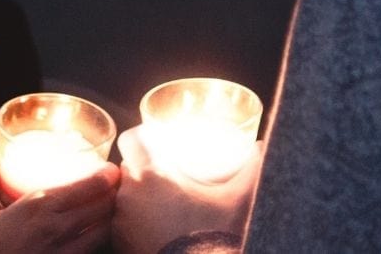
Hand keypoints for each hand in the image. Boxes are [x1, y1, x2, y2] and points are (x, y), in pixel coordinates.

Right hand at [0, 162, 118, 253]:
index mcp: (38, 206)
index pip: (88, 186)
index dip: (107, 176)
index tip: (111, 170)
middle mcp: (57, 228)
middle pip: (104, 206)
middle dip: (116, 193)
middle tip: (118, 186)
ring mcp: (65, 252)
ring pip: (105, 231)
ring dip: (111, 218)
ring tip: (112, 209)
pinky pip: (93, 252)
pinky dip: (100, 241)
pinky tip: (98, 236)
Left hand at [110, 126, 262, 253]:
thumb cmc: (216, 237)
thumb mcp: (239, 200)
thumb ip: (253, 170)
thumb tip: (261, 147)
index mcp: (151, 175)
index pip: (131, 140)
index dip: (142, 138)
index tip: (155, 143)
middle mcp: (128, 196)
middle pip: (126, 170)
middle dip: (141, 169)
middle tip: (164, 175)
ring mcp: (121, 225)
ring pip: (121, 198)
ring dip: (135, 197)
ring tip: (156, 202)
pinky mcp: (120, 247)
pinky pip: (120, 226)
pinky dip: (132, 223)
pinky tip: (148, 226)